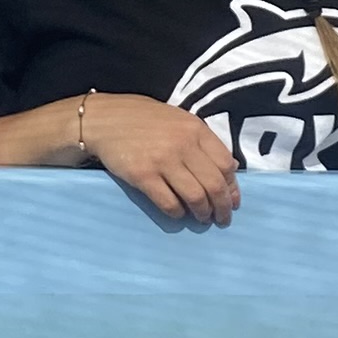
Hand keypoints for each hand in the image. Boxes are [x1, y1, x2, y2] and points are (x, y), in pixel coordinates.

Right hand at [77, 94, 240, 225]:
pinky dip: (178, 213)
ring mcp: (162, 161)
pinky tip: (178, 213)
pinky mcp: (143, 175)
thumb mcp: (180, 121)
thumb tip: (229, 170)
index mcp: (195, 129)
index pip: (225, 164)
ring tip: (202, 218)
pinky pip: (168, 203)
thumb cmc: (144, 119)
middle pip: (214, 184)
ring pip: (195, 197)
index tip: (232, 201)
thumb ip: (203, 142)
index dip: (232, 187)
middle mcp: (183, 144)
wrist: (105, 119)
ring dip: (202, 213)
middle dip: (222, 207)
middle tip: (222, 218)